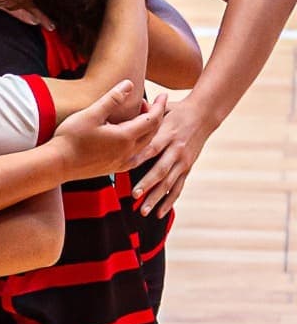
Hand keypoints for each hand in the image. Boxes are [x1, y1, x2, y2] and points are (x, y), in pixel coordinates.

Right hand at [51, 81, 163, 177]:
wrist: (57, 164)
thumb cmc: (71, 138)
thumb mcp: (91, 114)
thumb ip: (112, 99)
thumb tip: (129, 84)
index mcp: (126, 137)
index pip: (152, 119)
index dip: (160, 106)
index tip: (163, 95)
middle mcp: (128, 152)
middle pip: (153, 133)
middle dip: (155, 116)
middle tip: (149, 104)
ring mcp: (122, 162)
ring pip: (146, 146)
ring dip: (149, 131)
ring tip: (142, 119)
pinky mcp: (114, 168)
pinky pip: (137, 157)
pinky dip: (142, 146)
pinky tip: (134, 143)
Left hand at [130, 93, 211, 216]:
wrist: (203, 114)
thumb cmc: (174, 111)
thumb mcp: (160, 111)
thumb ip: (143, 117)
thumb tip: (119, 115)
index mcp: (166, 134)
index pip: (151, 148)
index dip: (138, 159)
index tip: (122, 168)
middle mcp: (176, 150)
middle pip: (160, 170)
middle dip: (147, 184)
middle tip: (134, 195)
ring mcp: (183, 161)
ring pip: (169, 183)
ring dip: (156, 198)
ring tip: (144, 211)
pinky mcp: (187, 168)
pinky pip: (178, 187)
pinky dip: (169, 201)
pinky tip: (159, 212)